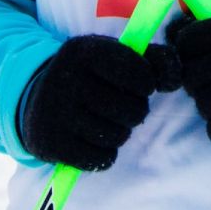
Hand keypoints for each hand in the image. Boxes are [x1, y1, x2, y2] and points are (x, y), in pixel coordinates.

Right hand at [16, 34, 162, 170]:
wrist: (36, 96)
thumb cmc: (90, 74)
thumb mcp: (115, 55)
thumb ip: (154, 60)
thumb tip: (174, 80)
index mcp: (85, 50)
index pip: (140, 74)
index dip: (147, 84)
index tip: (140, 85)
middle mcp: (66, 78)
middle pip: (133, 109)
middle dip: (136, 111)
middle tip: (123, 106)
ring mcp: (56, 112)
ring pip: (118, 136)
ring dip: (121, 132)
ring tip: (108, 121)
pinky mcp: (50, 143)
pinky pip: (99, 159)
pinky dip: (105, 153)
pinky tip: (94, 139)